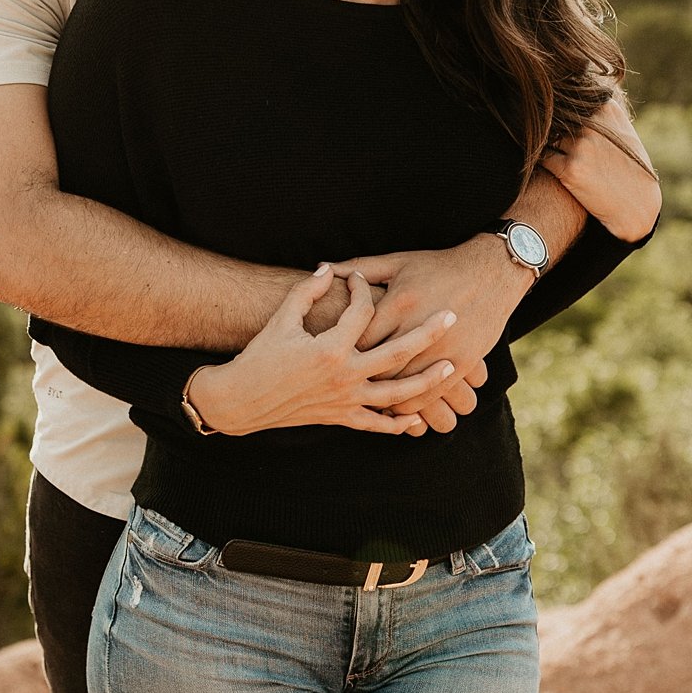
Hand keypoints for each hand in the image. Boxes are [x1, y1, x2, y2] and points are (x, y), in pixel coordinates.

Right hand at [186, 267, 457, 436]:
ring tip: (449, 367)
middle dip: (428, 333)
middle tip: (452, 316)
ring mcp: (344, 399)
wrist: (239, 400)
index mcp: (330, 348)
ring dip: (426, 380)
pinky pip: (375, 424)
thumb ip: (307, 292)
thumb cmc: (259, 356)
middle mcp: (343, 375)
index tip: (360, 278)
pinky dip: (397, 423)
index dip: (362, 289)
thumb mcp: (282, 319)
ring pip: (396, 393)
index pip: (362, 312)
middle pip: (397, 352)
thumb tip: (330, 269)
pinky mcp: (339, 417)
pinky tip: (416, 419)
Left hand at [341, 236, 534, 434]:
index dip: (344, 351)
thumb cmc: (439, 265)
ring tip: (368, 400)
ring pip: (402, 385)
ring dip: (383, 397)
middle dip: (358, 377)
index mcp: (399, 302)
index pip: (361, 338)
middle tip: (341, 385)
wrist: (492, 270)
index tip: (332, 359)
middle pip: (377, 365)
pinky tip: (400, 407)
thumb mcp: (398, 261)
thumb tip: (323, 268)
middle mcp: (418, 328)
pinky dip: (412, 406)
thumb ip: (359, 267)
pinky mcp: (463, 362)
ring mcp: (443, 348)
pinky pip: (431, 394)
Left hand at [541, 93, 660, 239]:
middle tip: (544, 136)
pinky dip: (541, 161)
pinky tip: (544, 166)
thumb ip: (602, 116)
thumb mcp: (624, 134)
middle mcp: (593, 125)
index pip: (571, 100)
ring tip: (545, 152)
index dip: (562, 110)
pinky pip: (543, 158)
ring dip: (546, 144)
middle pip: (557, 117)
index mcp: (607, 109)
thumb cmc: (631, 170)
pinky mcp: (570, 169)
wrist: (637, 206)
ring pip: (549, 137)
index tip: (557, 115)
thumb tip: (576, 103)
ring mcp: (581, 146)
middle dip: (550, 126)